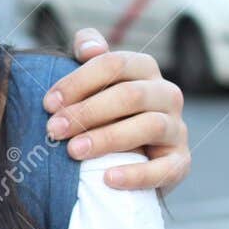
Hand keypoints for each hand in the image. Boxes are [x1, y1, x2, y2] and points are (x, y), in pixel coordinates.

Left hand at [44, 28, 189, 193]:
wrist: (129, 156)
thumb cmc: (105, 111)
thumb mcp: (95, 80)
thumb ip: (90, 53)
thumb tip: (90, 48)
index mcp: (145, 69)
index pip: (114, 64)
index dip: (78, 82)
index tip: (48, 104)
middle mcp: (166, 94)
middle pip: (130, 95)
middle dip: (87, 111)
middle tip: (54, 130)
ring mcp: (177, 128)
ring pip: (149, 126)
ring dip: (107, 138)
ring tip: (74, 151)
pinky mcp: (180, 162)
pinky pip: (165, 168)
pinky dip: (136, 174)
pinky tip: (107, 179)